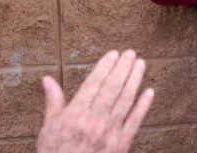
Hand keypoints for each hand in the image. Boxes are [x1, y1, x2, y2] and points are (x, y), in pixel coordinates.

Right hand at [37, 50, 153, 152]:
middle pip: (112, 88)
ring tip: (140, 64)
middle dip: (122, 68)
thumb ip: (53, 102)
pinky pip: (135, 121)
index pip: (94, 84)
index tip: (113, 54)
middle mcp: (94, 121)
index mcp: (75, 115)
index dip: (105, 67)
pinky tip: (149, 92)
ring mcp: (110, 133)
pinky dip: (143, 106)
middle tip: (130, 53)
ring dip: (135, 80)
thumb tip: (47, 79)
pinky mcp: (121, 144)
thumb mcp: (49, 129)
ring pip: (125, 100)